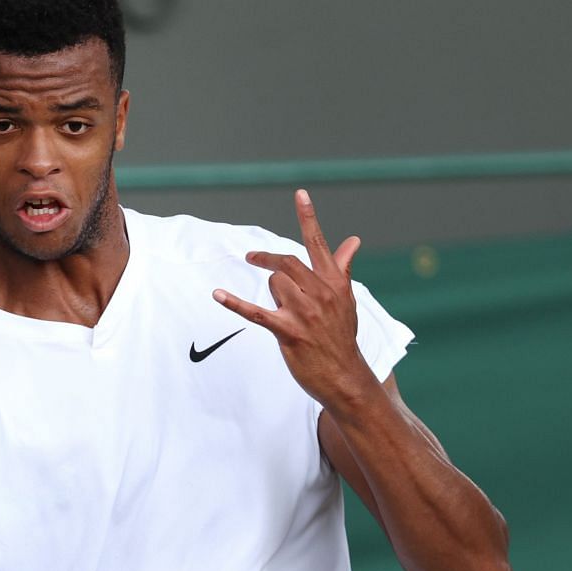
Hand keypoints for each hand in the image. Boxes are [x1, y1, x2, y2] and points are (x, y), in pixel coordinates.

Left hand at [213, 189, 379, 409]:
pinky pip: (255, 312)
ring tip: (282, 310)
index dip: (308, 218)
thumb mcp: (346, 300)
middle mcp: (321, 293)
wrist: (345, 376)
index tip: (300, 194)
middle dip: (268, 260)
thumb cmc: (342, 336)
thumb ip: (343, 269)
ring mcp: (305, 312)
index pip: (318, 244)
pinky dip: (234, 303)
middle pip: (287, 263)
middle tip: (253, 258)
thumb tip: (354, 241)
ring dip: (271, 294)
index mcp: (334, 283)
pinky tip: (217, 295)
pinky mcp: (288, 331)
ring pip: (274, 284)